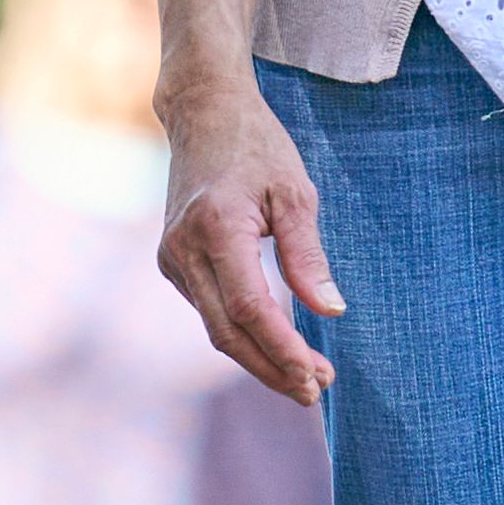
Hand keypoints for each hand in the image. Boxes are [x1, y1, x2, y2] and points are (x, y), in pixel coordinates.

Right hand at [158, 78, 342, 407]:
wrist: (203, 113)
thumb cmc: (257, 147)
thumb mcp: (296, 192)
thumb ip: (308, 256)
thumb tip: (330, 311)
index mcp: (217, 227)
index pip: (251, 308)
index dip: (283, 349)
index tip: (317, 376)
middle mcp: (184, 249)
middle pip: (228, 332)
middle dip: (272, 368)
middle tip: (315, 391)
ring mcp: (172, 258)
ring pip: (217, 327)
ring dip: (260, 356)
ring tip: (306, 376)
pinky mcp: (173, 262)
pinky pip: (210, 310)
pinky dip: (243, 333)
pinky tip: (276, 344)